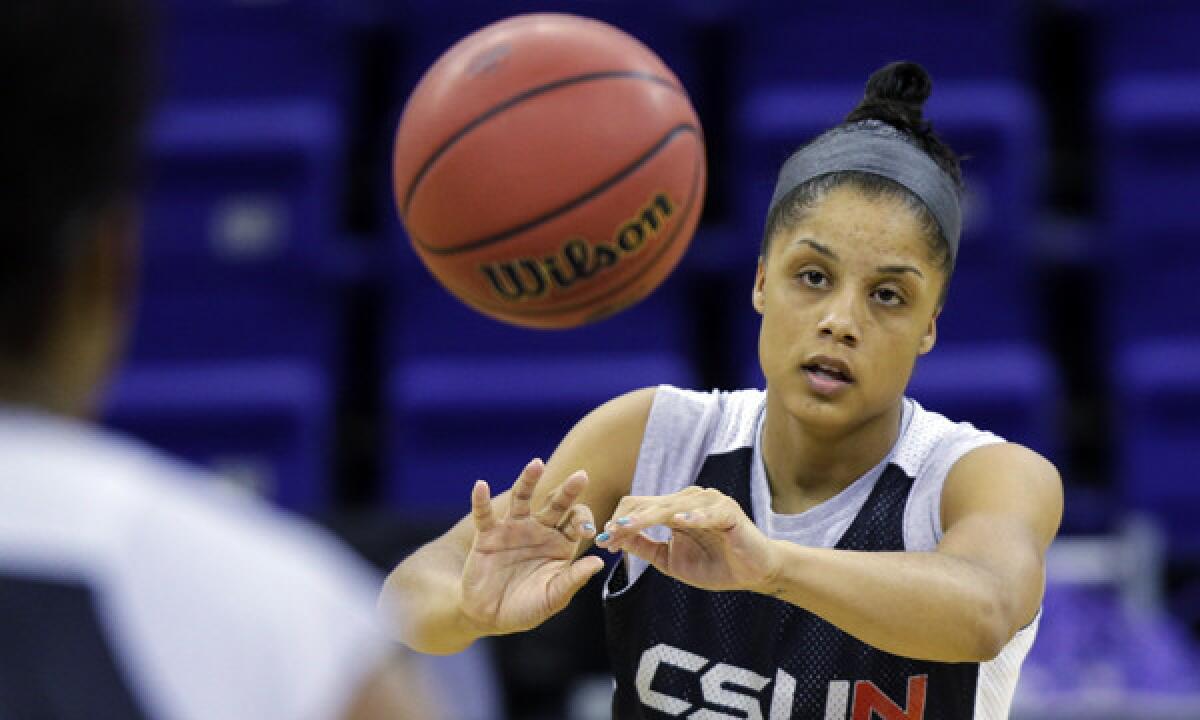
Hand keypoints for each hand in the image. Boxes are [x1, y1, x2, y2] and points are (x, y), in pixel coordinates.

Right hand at [459, 458, 605, 634]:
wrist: (489, 616)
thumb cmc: (526, 608)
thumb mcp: (552, 598)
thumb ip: (573, 580)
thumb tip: (598, 563)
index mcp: (560, 544)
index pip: (576, 523)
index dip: (583, 522)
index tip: (588, 530)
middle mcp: (539, 531)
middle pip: (556, 505)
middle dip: (568, 491)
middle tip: (581, 476)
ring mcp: (513, 529)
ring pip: (522, 499)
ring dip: (528, 481)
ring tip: (536, 464)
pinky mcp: (488, 535)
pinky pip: (484, 514)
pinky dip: (481, 500)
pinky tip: (481, 486)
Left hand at [594, 487, 779, 592]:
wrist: (753, 572)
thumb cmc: (714, 565)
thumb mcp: (671, 561)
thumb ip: (645, 548)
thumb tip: (616, 538)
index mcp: (673, 509)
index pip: (639, 507)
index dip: (619, 522)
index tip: (603, 541)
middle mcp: (688, 500)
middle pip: (650, 504)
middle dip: (627, 521)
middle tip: (609, 535)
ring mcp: (709, 502)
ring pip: (672, 506)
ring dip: (649, 518)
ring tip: (629, 527)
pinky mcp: (728, 511)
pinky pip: (708, 513)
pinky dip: (694, 517)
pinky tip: (680, 522)